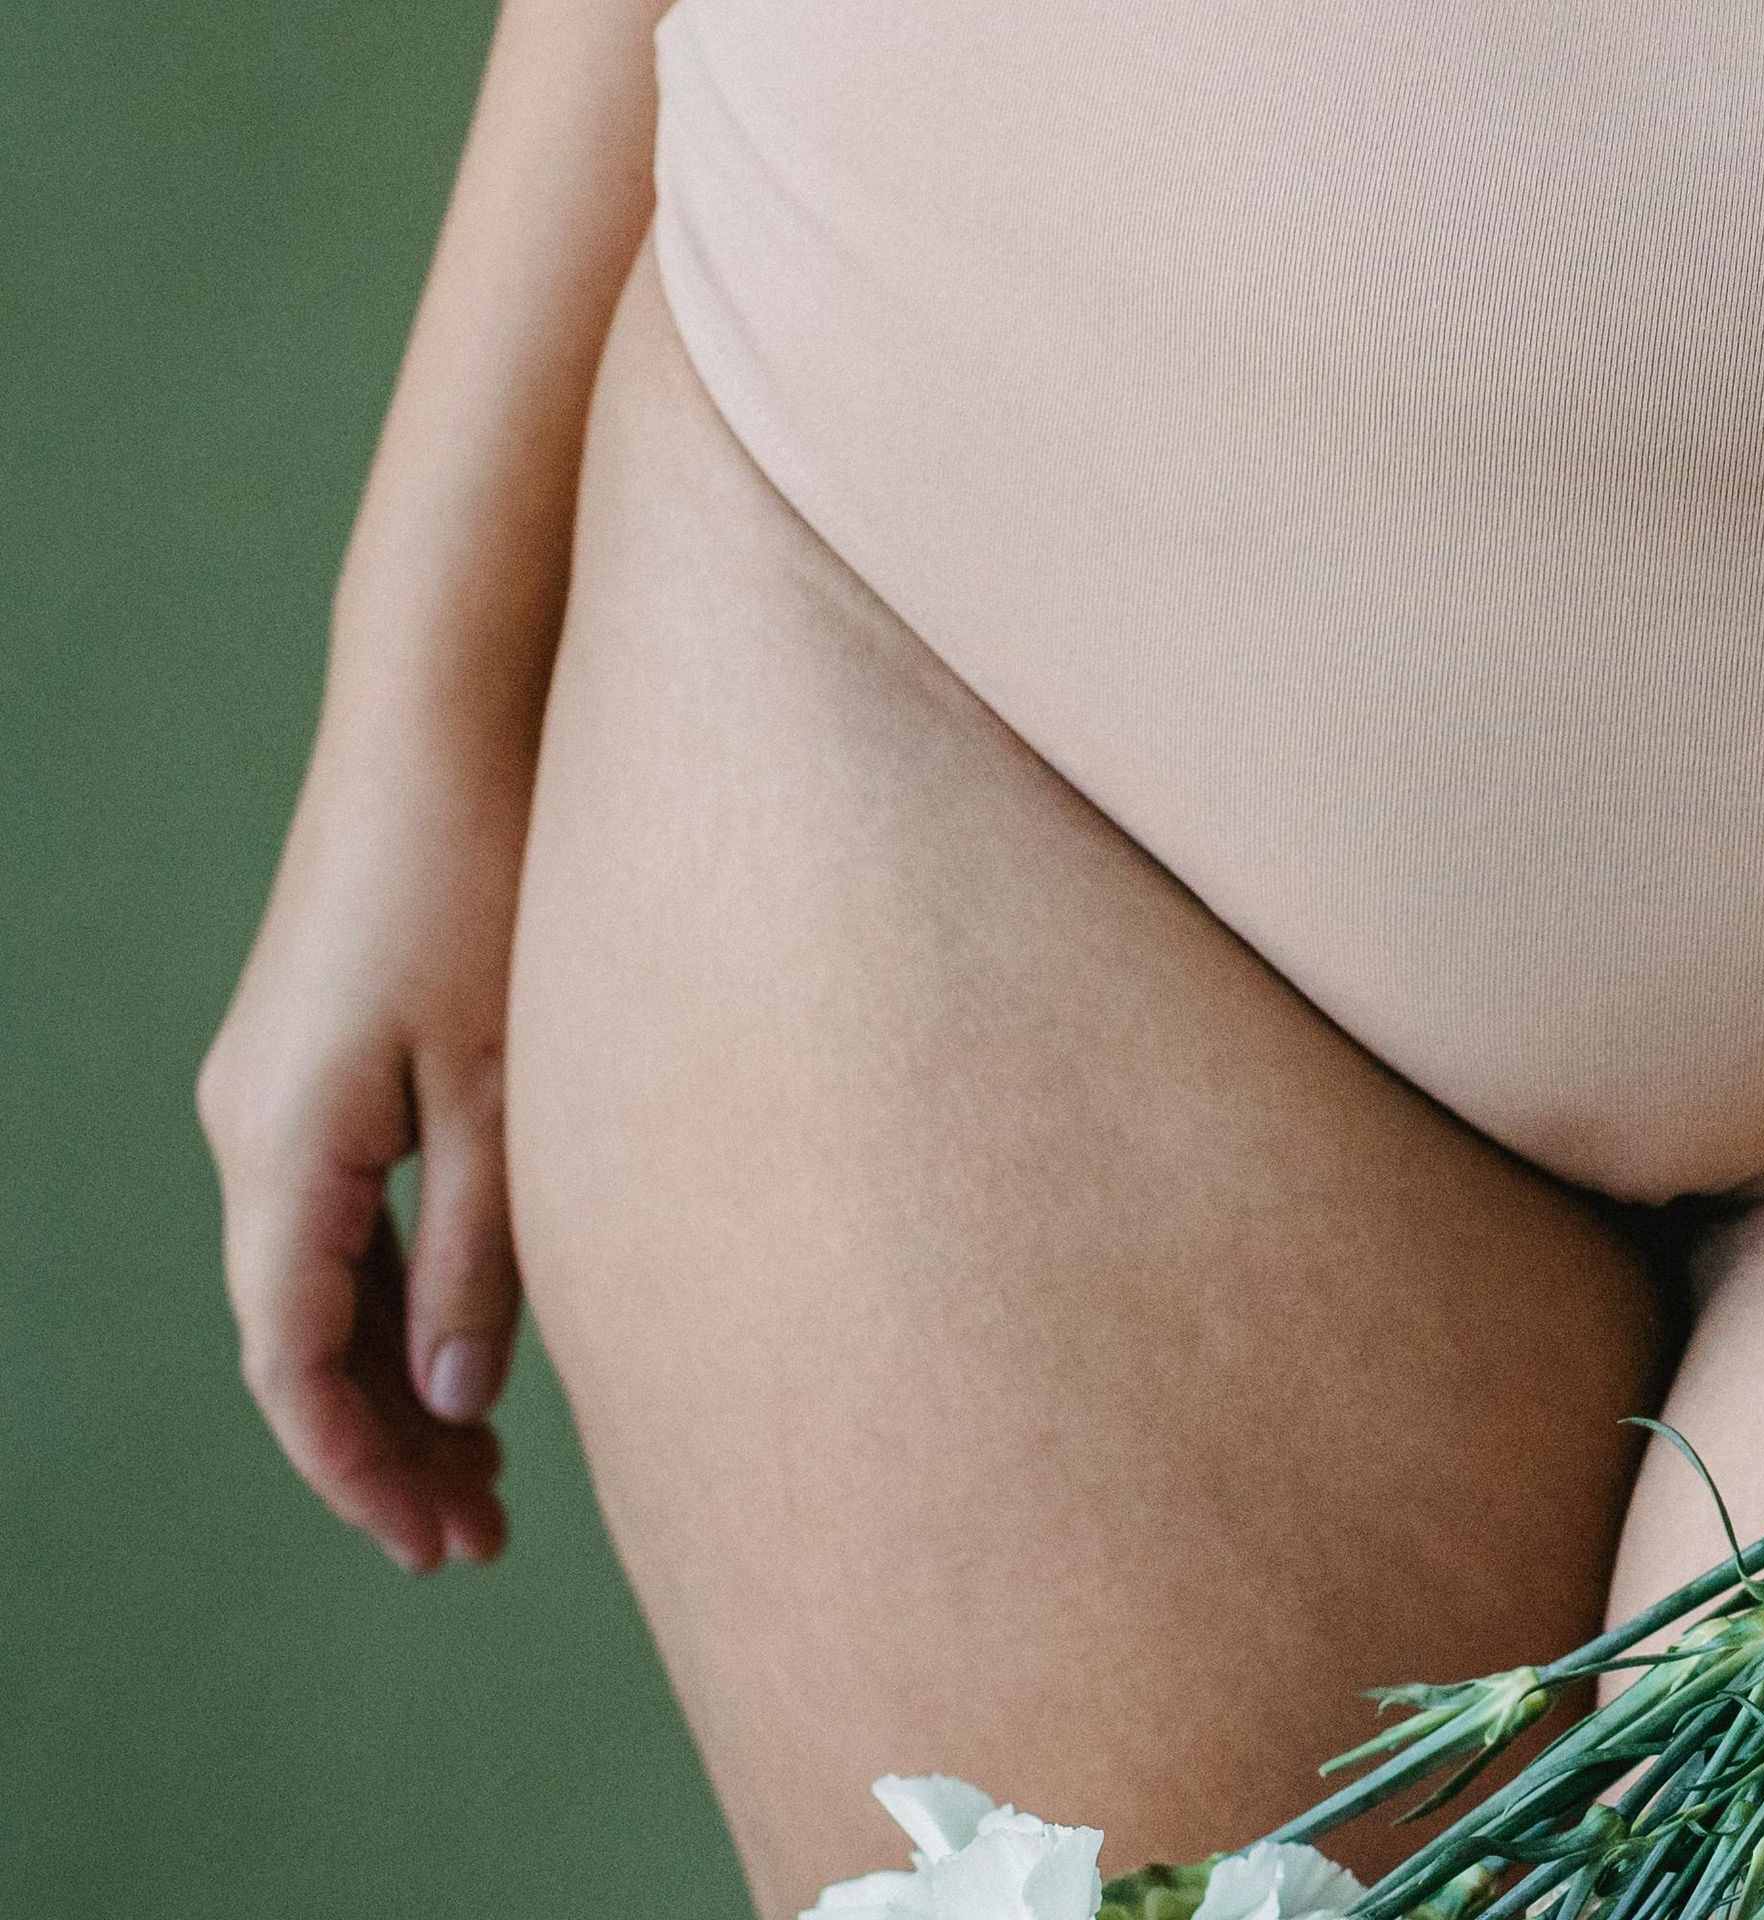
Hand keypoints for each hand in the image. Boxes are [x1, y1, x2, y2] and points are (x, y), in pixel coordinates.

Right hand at [198, 743, 531, 1571]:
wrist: (449, 718)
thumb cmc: (492, 884)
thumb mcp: (510, 1089)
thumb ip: (478, 1249)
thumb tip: (447, 1396)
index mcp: (282, 1145)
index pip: (293, 1362)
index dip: (360, 1470)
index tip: (439, 1551)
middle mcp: (253, 1125)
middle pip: (300, 1336)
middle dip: (385, 1447)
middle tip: (482, 1543)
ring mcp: (279, 1087)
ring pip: (319, 1280)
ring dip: (395, 1378)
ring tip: (491, 1476)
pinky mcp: (323, 1055)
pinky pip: (339, 1215)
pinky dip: (398, 1294)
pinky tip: (473, 1345)